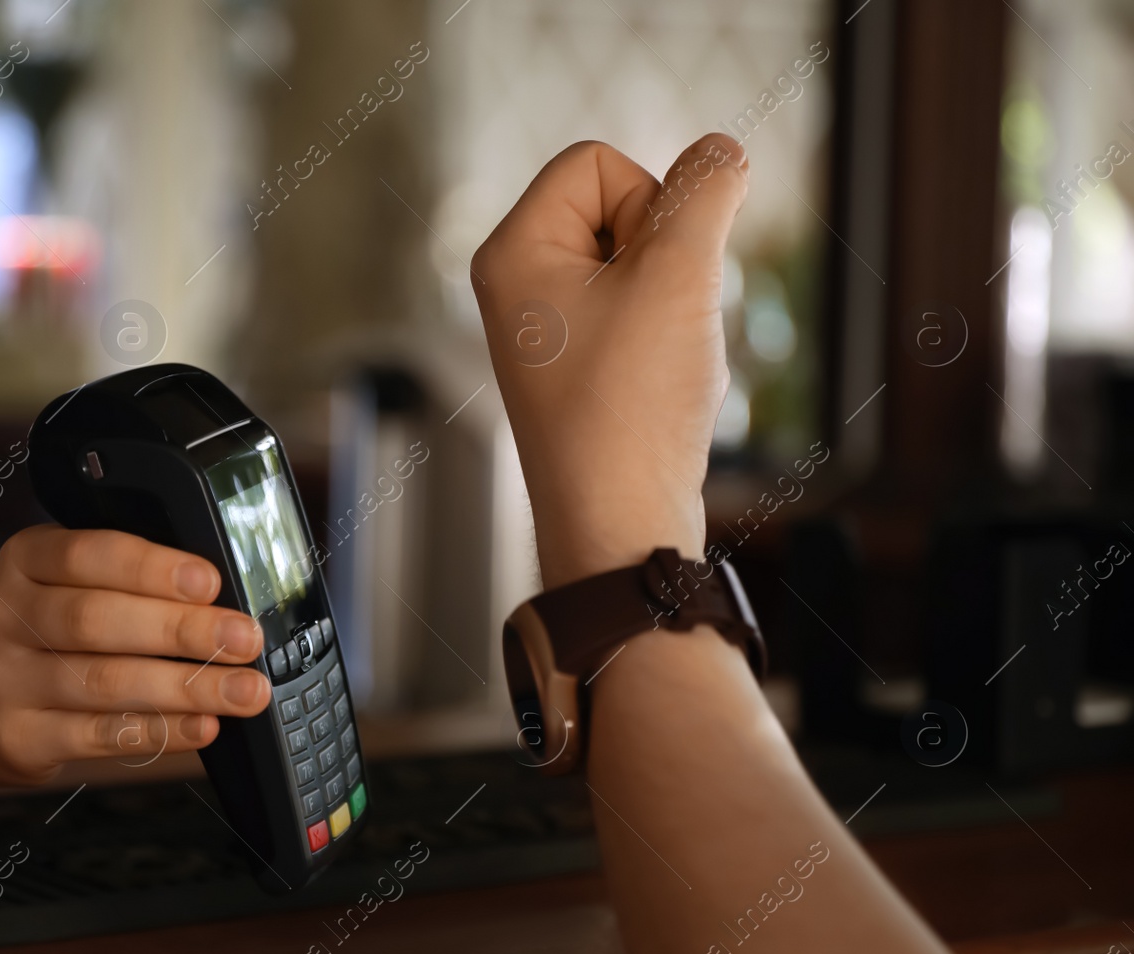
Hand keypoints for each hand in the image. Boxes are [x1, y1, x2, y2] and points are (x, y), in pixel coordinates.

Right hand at [0, 526, 269, 784]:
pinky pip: (100, 736)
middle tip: (243, 639)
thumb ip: (123, 581)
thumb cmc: (38, 636)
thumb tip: (218, 598)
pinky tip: (202, 725)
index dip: (151, 568)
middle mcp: (8, 617)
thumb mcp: (58, 585)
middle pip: (97, 620)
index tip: (209, 581)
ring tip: (244, 690)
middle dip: (181, 630)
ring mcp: (8, 682)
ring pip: (105, 683)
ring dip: (186, 687)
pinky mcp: (20, 738)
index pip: (87, 554)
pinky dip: (161, 730)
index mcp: (25, 561)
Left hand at [470, 134, 748, 585]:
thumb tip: (720, 150)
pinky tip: (658, 384)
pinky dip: (665, 333)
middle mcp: (513, 285)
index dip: (646, 204)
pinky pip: (636, 309)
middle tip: (653, 328)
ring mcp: (542, 327)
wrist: (621, 525)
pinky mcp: (574, 363)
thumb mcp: (678, 277)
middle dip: (661, 254)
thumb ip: (704, 194)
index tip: (645, 282)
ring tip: (656, 362)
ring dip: (671, 297)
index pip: (596, 161)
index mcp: (510, 252)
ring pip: (637, 261)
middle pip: (616, 206)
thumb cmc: (632, 407)